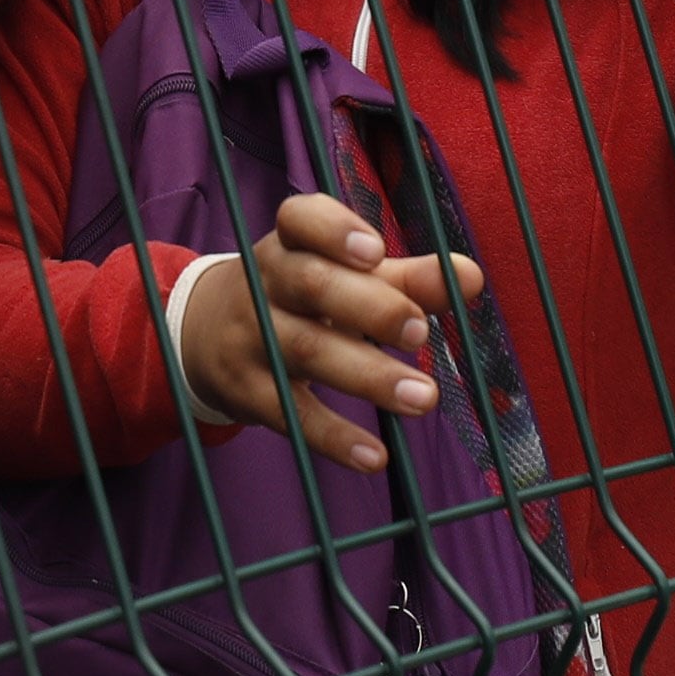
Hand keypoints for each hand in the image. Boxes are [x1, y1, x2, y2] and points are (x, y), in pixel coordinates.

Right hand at [164, 192, 477, 474]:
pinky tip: (374, 456)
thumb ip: (406, 279)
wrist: (203, 334)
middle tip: (418, 331)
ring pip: (307, 351)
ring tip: (424, 398)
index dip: (334, 230)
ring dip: (368, 376)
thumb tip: (471, 276)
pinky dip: (333, 437)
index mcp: (290, 243)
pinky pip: (290, 415)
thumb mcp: (343, 279)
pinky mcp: (247, 392)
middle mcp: (266, 282)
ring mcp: (252, 337)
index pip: (301, 219)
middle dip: (369, 307)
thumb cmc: (299, 297)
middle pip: (312, 285)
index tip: (377, 251)